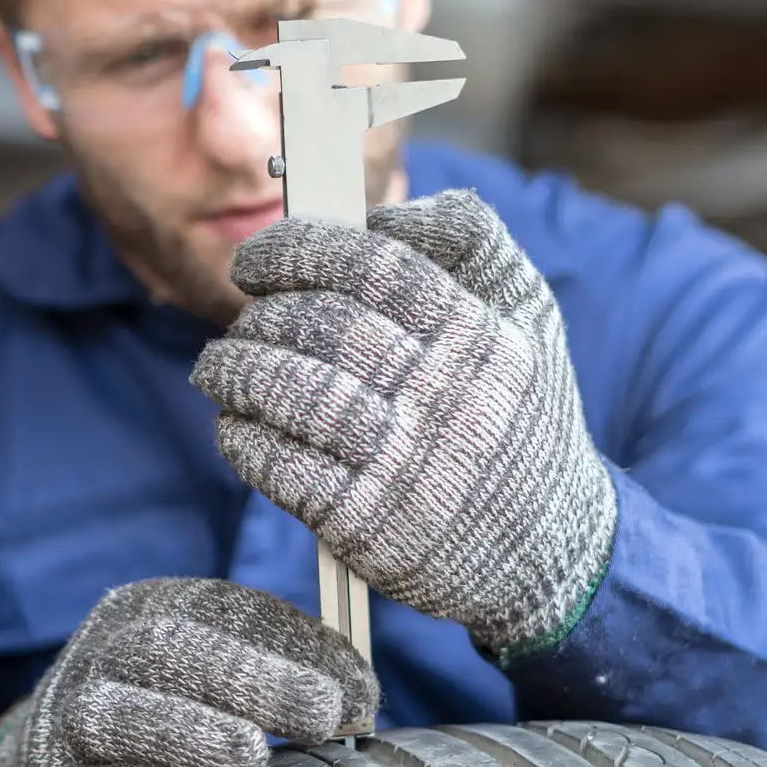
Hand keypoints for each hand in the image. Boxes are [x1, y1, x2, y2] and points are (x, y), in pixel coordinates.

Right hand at [0, 578, 377, 766]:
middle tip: (321, 713)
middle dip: (250, 677)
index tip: (360, 692)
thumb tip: (362, 697)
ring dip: (190, 731)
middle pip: (167, 651)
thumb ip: (274, 679)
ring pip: (118, 716)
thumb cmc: (156, 724)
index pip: (226, 611)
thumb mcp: (205, 685)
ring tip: (253, 754)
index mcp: (150, 612)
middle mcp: (104, 657)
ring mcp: (70, 726)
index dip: (296, 644)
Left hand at [191, 188, 616, 661]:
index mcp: (477, 338)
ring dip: (234, 373)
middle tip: (243, 319)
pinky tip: (234, 425)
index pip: (371, 268)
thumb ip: (475, 242)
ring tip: (217, 367)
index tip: (256, 260)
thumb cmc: (522, 419)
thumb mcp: (529, 318)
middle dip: (260, 317)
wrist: (549, 554)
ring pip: (290, 393)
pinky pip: (279, 468)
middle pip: (321, 327)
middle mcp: (441, 398)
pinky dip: (241, 439)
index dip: (298, 251)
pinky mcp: (364, 525)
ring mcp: (401, 466)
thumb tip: (386, 212)